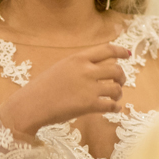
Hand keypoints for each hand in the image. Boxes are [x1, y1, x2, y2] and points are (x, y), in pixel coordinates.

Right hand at [0, 43, 129, 140]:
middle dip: (122, 76)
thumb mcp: (59, 68)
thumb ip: (77, 66)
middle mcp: (86, 70)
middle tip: (119, 82)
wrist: (31, 105)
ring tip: (115, 98)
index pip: (106, 50)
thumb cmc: (41, 88)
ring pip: (116, 88)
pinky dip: (115, 107)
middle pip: (116, 69)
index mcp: (78, 59)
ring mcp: (89, 88)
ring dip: (119, 93)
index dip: (120, 51)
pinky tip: (113, 109)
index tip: (128, 54)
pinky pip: (111, 105)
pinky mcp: (89, 105)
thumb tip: (95, 69)